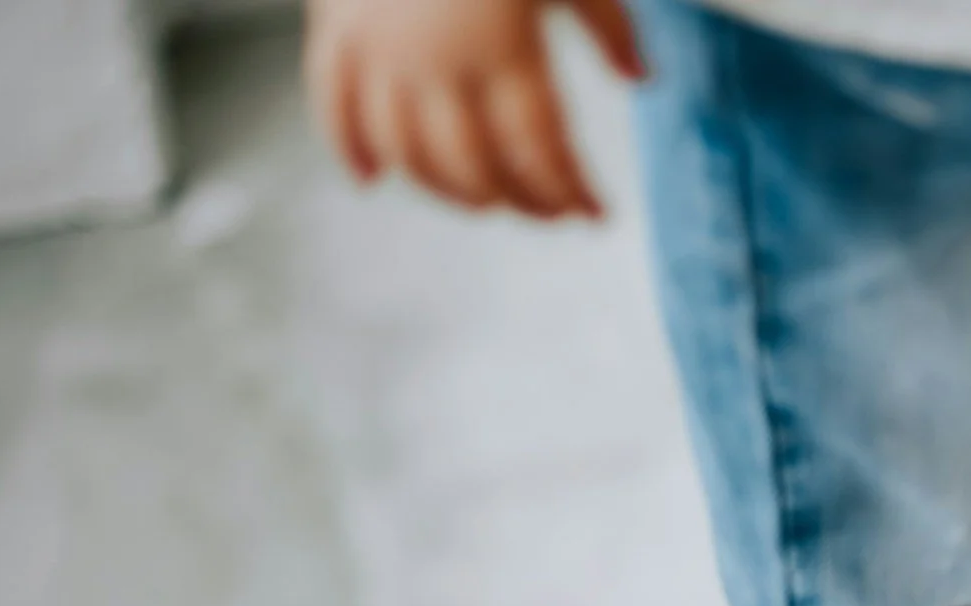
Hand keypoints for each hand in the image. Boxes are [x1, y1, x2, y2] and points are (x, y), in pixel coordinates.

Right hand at [304, 0, 643, 217]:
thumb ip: (608, 26)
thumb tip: (641, 80)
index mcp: (501, 47)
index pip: (540, 150)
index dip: (568, 192)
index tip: (593, 213)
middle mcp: (435, 62)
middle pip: (474, 167)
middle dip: (518, 200)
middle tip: (547, 211)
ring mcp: (378, 52)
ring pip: (406, 153)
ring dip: (446, 191)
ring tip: (483, 200)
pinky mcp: (334, 30)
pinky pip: (329, 106)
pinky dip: (348, 149)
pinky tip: (373, 178)